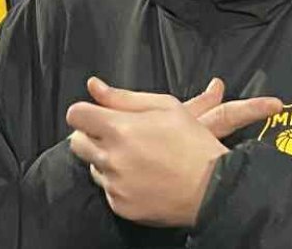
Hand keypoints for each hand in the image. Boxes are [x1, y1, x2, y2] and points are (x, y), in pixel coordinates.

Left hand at [67, 77, 281, 227]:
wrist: (214, 188)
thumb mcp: (165, 107)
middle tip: (114, 136)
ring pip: (93, 166)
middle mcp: (111, 158)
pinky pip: (108, 190)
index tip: (99, 116)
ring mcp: (114, 184)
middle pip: (77, 142)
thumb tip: (93, 86)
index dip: (86, 113)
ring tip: (135, 158)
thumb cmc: (194, 143)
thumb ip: (123, 97)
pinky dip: (119, 183)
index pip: (76, 115)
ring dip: (106, 160)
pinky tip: (142, 178)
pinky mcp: (120, 205)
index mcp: (119, 129)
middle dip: (91, 135)